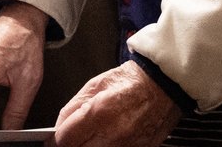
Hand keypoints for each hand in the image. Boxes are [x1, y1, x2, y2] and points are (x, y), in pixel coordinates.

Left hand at [53, 61, 178, 145]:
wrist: (165, 84)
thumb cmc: (133, 80)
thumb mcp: (96, 83)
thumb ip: (73, 107)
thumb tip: (59, 128)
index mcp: (99, 112)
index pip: (64, 140)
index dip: (56, 140)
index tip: (56, 139)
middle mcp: (112, 134)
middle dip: (73, 145)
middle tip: (74, 139)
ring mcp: (126, 146)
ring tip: (93, 137)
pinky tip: (107, 140)